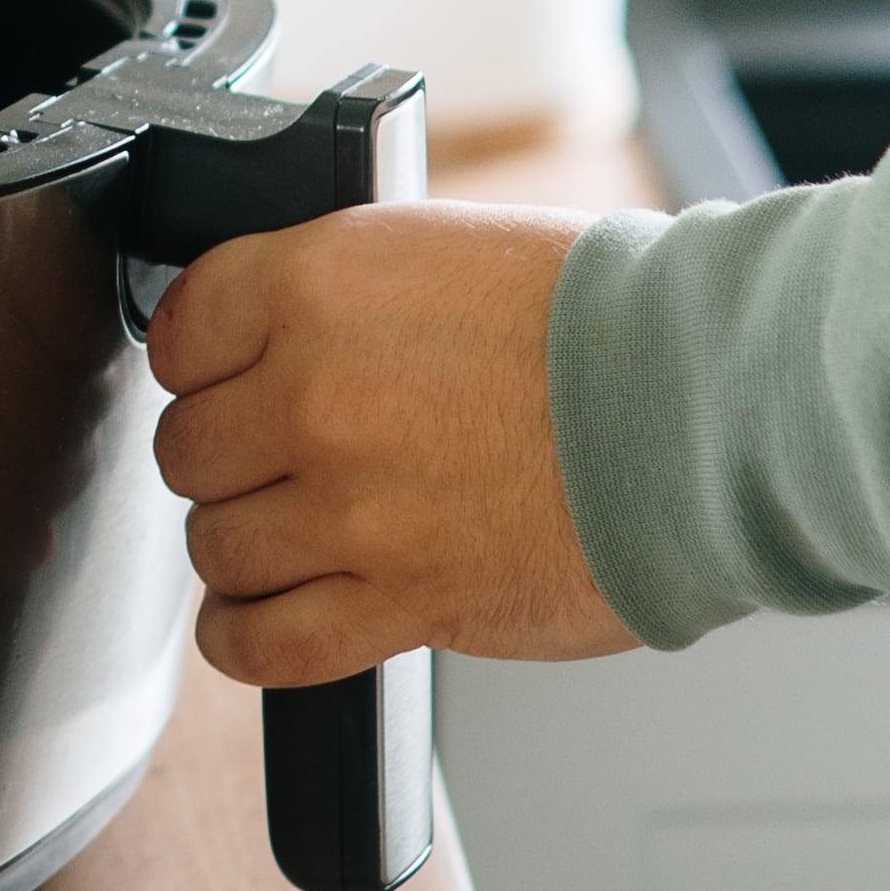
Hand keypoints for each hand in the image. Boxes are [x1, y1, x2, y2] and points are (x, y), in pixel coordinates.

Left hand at [147, 201, 638, 685]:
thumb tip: (265, 338)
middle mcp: (316, 391)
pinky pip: (264, 643)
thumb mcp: (437, 247)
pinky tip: (260, 617)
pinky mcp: (403, 600)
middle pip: (190, 449)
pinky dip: (246, 637)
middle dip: (231, 458)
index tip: (227, 381)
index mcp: (318, 282)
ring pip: (217, 547)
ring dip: (247, 547)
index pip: (181, 332)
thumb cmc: (605, 320)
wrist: (709, 404)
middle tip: (285, 458)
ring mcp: (353, 504)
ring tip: (299, 533)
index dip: (203, 364)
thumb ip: (334, 295)